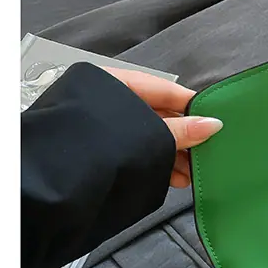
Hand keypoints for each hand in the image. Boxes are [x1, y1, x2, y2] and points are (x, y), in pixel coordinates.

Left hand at [104, 67, 222, 187]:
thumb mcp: (146, 133)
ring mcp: (105, 129)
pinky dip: (158, 164)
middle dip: (184, 137)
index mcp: (112, 84)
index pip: (163, 89)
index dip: (190, 105)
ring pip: (150, 138)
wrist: (54, 183)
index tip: (213, 119)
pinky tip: (175, 179)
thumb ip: (180, 129)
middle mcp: (108, 102)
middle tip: (205, 152)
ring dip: (174, 156)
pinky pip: (139, 152)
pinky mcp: (104, 152)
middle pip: (158, 115)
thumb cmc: (92, 146)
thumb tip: (213, 124)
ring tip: (190, 173)